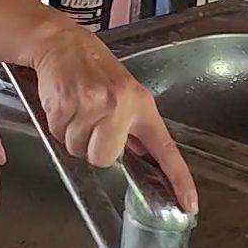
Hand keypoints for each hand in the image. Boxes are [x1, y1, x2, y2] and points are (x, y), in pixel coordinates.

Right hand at [27, 28, 198, 213]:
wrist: (62, 43)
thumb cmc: (93, 68)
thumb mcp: (125, 91)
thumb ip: (134, 125)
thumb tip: (143, 155)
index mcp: (141, 104)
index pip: (164, 149)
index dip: (178, 179)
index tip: (188, 204)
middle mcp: (120, 106)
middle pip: (105, 158)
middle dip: (94, 146)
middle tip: (92, 121)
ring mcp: (92, 106)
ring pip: (79, 150)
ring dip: (74, 135)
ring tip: (77, 109)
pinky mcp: (66, 106)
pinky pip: (60, 136)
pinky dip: (58, 126)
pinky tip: (64, 105)